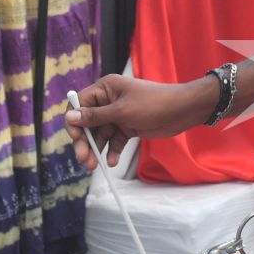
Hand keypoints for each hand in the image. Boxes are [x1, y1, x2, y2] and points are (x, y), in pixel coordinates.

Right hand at [64, 74, 214, 169]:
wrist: (183, 110)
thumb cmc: (154, 104)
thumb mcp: (121, 112)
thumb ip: (95, 117)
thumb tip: (70, 117)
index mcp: (105, 89)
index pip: (79, 104)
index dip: (74, 122)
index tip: (75, 139)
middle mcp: (109, 100)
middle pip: (88, 122)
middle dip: (85, 141)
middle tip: (84, 159)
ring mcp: (118, 114)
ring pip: (101, 134)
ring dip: (97, 149)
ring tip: (94, 165)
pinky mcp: (128, 126)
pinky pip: (115, 139)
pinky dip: (112, 150)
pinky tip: (112, 161)